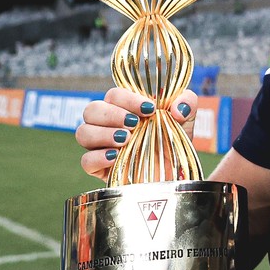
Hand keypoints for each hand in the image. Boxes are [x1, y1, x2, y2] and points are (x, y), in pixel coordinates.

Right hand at [75, 86, 198, 180]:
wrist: (176, 175)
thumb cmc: (175, 143)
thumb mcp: (186, 120)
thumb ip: (187, 102)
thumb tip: (177, 108)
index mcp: (125, 109)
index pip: (113, 95)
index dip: (128, 98)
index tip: (149, 109)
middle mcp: (109, 125)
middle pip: (91, 110)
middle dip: (111, 114)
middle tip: (133, 125)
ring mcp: (102, 147)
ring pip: (83, 132)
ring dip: (103, 133)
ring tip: (126, 139)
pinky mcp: (101, 170)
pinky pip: (85, 161)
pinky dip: (98, 157)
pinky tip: (116, 156)